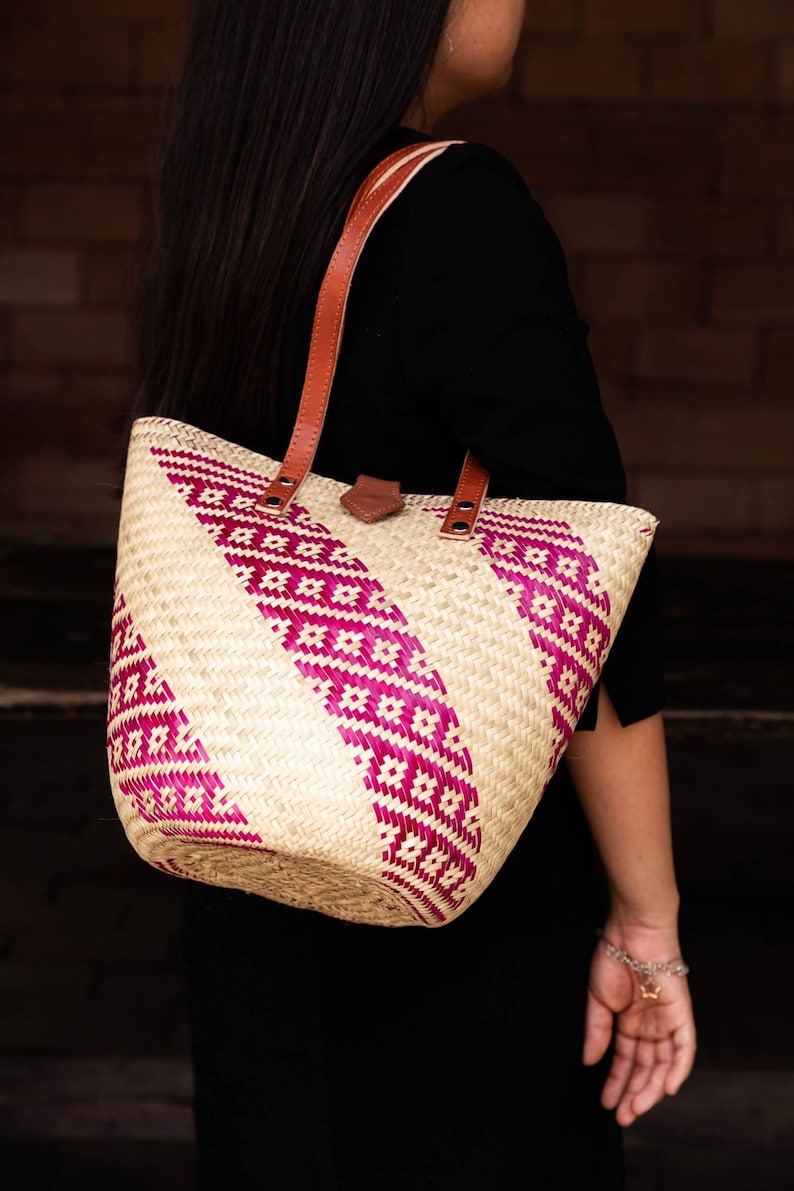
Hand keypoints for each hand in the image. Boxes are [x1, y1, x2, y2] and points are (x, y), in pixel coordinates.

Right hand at [582, 924, 696, 1126]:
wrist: (632, 931)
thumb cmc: (612, 957)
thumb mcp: (597, 999)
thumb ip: (596, 1031)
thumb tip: (590, 1062)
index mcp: (629, 1022)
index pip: (626, 1061)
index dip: (616, 1082)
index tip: (606, 1103)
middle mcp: (650, 1026)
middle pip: (645, 1068)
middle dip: (633, 1093)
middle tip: (622, 1116)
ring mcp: (666, 1021)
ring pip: (663, 1064)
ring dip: (651, 1088)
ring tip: (635, 1108)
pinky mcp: (681, 1015)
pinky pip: (684, 1049)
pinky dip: (678, 1069)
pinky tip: (665, 1089)